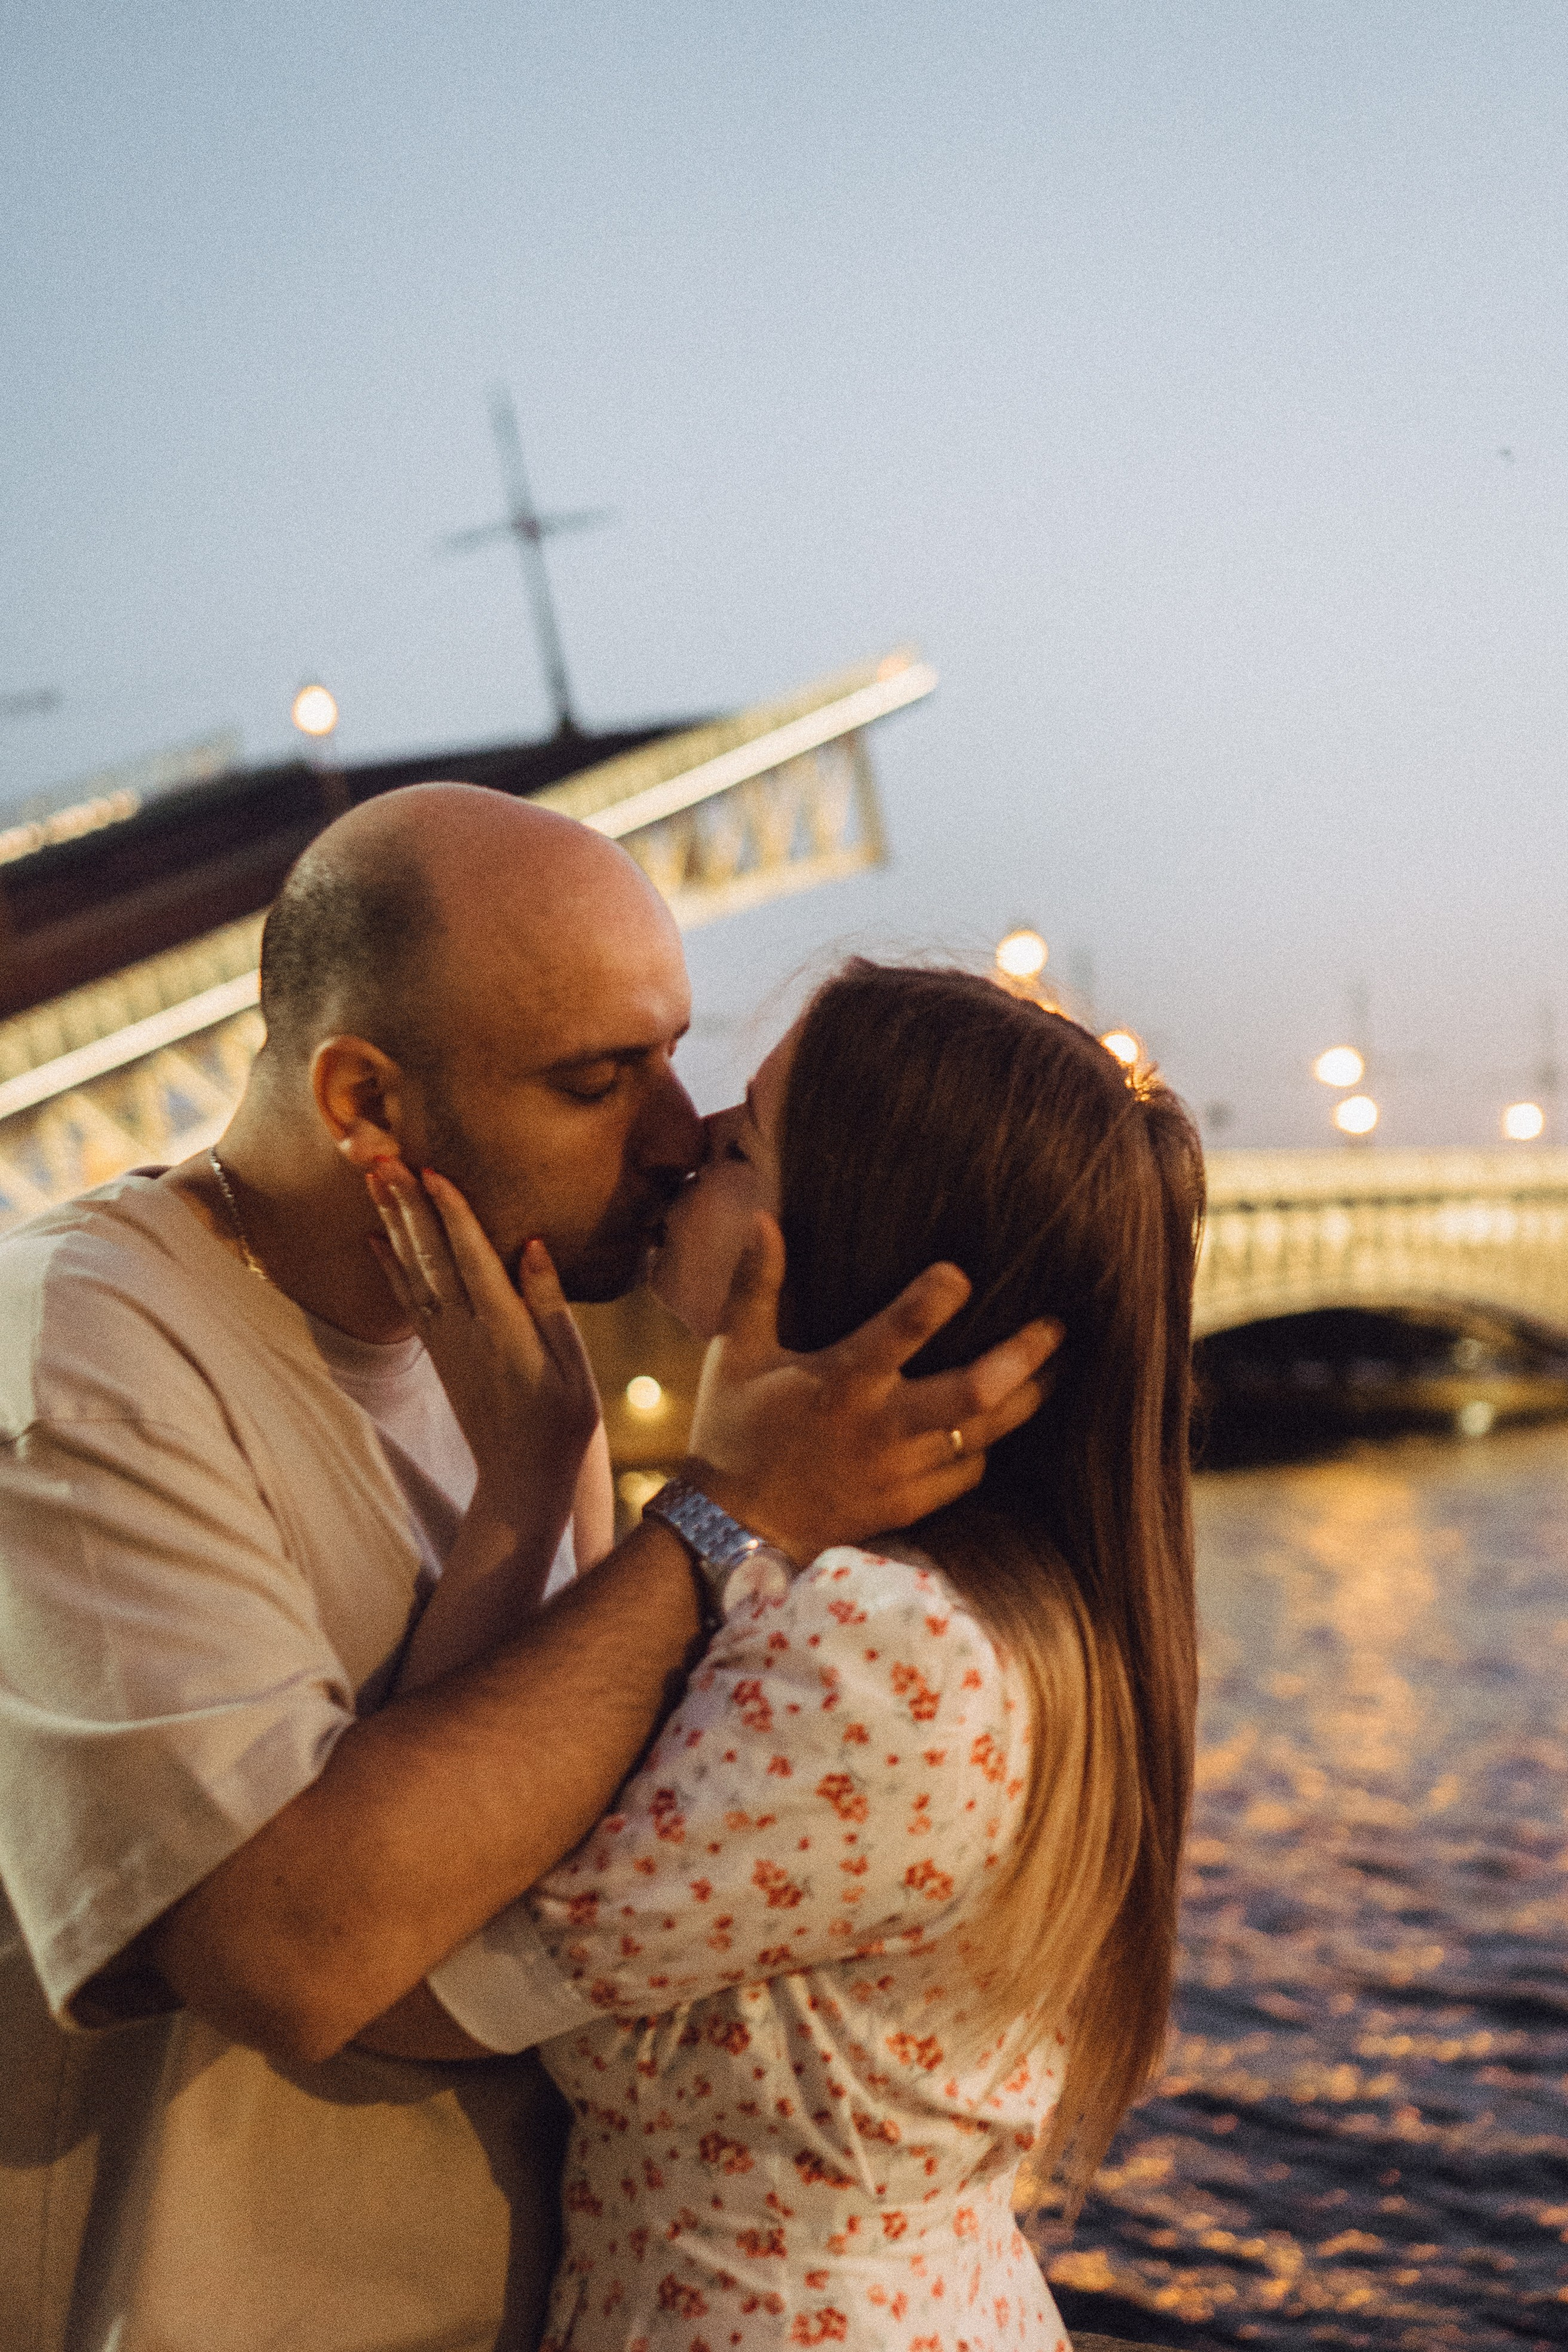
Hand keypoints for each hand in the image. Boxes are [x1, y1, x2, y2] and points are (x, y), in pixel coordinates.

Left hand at [366, 1162, 601, 1527]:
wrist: (522, 1479)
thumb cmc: (562, 1421)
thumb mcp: (573, 1365)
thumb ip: (549, 1305)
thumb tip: (533, 1245)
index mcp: (504, 1329)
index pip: (472, 1258)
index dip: (451, 1212)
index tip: (432, 1170)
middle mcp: (465, 1331)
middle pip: (430, 1257)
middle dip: (408, 1205)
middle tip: (384, 1158)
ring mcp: (446, 1343)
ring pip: (412, 1272)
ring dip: (393, 1224)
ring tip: (374, 1181)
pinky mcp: (439, 1354)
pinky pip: (407, 1300)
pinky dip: (389, 1267)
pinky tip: (374, 1239)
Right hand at [683, 1214, 1060, 1565]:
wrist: (731, 1532)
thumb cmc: (733, 1432)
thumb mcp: (736, 1353)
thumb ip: (756, 1285)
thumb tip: (764, 1218)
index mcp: (840, 1381)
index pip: (902, 1330)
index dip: (938, 1296)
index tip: (962, 1272)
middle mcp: (880, 1426)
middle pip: (975, 1390)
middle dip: (1023, 1356)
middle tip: (1055, 1325)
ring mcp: (899, 1471)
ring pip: (985, 1434)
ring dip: (1025, 1398)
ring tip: (1056, 1367)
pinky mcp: (906, 1505)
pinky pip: (967, 1474)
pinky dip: (987, 1446)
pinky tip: (999, 1423)